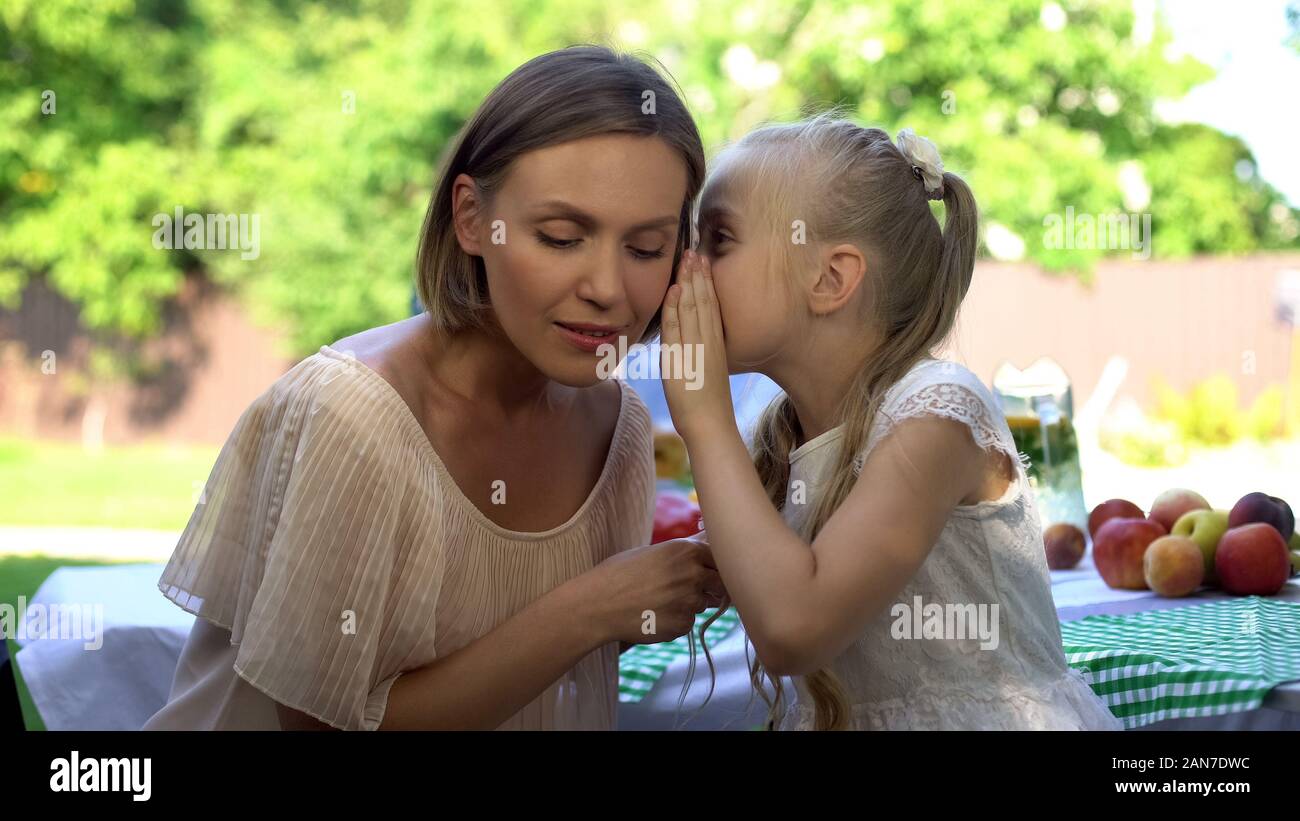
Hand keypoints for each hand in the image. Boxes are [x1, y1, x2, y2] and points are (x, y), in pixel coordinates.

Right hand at [586, 536, 727, 645]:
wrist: (597, 604)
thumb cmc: (619, 574)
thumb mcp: (652, 552)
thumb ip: (683, 552)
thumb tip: (707, 544)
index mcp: (686, 550)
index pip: (720, 558)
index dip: (713, 566)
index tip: (706, 572)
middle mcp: (693, 574)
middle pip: (720, 583)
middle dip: (709, 587)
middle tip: (686, 590)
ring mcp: (690, 601)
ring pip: (703, 604)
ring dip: (690, 605)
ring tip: (660, 602)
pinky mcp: (683, 624)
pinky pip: (688, 622)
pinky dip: (677, 621)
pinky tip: (654, 615)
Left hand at [660, 250, 735, 444]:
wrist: (710, 424)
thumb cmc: (707, 404)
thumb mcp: (707, 371)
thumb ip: (700, 352)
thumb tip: (690, 340)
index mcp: (716, 344)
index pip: (711, 306)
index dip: (706, 283)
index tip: (703, 263)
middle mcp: (709, 342)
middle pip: (704, 301)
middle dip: (699, 275)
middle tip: (696, 251)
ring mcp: (698, 349)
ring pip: (693, 309)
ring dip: (689, 282)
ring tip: (687, 260)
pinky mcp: (685, 359)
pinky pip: (679, 328)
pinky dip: (676, 307)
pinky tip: (674, 290)